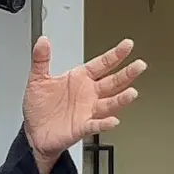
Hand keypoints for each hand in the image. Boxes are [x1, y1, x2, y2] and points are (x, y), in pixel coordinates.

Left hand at [22, 38, 145, 168]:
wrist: (34, 133)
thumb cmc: (39, 108)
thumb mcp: (37, 79)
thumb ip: (41, 59)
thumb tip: (42, 40)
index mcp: (79, 79)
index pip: (101, 64)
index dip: (115, 55)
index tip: (127, 45)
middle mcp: (88, 94)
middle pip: (112, 82)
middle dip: (126, 73)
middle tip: (139, 65)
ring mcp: (87, 111)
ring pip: (109, 103)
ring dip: (121, 98)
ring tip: (131, 92)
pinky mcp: (82, 127)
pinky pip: (96, 124)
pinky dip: (104, 123)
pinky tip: (113, 120)